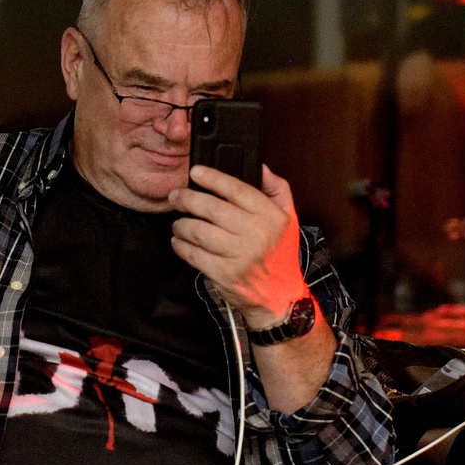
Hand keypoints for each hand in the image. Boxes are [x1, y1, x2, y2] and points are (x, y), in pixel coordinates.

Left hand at [169, 164, 307, 327]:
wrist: (280, 297)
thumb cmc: (280, 255)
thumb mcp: (289, 218)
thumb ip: (277, 189)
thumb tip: (260, 167)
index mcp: (271, 217)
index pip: (236, 190)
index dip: (212, 178)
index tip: (195, 171)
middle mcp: (256, 234)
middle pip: (212, 208)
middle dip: (187, 199)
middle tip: (175, 197)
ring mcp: (239, 256)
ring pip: (198, 231)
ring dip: (181, 224)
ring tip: (178, 222)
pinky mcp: (224, 274)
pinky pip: (193, 255)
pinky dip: (181, 246)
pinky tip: (179, 241)